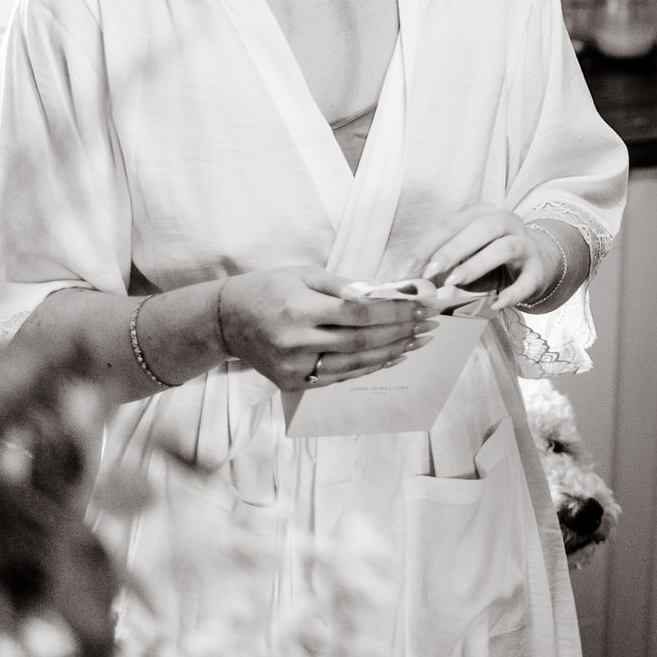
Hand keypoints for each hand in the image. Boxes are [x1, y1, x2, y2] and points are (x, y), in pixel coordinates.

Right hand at [217, 266, 429, 392]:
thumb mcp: (304, 275)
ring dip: (392, 353)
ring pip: (355, 362)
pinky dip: (369, 367)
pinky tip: (391, 358)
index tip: (422, 307)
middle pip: (362, 340)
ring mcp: (294, 366)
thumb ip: (345, 285)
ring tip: (418, 342)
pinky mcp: (293, 382)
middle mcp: (296, 340)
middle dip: (401, 332)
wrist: (227, 320)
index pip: (359, 313)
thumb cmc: (268, 289)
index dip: (395, 312)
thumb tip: (387, 293)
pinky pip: (340, 376)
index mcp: (299, 308)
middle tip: (429, 325)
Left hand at [420, 205, 566, 312]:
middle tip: (430, 271)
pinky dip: (513, 292)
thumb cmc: (489, 255)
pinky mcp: (538, 269)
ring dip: (478, 264)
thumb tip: (405, 279)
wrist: (536, 260)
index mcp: (481, 214)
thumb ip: (438, 262)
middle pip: (481, 229)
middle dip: (453, 250)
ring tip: (455, 282)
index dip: (427, 246)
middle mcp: (506, 223)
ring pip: (505, 247)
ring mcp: (525, 244)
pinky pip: (528, 280)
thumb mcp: (464, 252)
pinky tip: (497, 304)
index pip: (451, 225)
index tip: (407, 269)